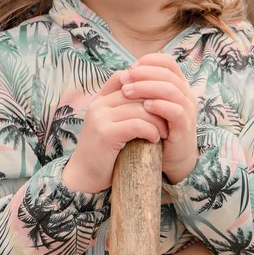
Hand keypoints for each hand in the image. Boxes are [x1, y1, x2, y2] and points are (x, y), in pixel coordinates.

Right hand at [61, 70, 167, 192]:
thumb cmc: (104, 152)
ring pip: (140, 109)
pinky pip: (137, 125)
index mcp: (100, 99)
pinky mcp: (105, 134)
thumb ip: (124, 110)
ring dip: (158, 121)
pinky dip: (151, 131)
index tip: (160, 102)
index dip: (146, 85)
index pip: (125, 77)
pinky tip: (155, 139)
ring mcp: (100, 118)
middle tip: (169, 118)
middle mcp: (98, 105)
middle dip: (157, 104)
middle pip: (137, 92)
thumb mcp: (112, 124)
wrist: (84, 177)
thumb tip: (151, 97)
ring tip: (164, 132)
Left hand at [119, 53, 198, 182]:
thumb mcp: (149, 104)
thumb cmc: (156, 128)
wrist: (171, 158)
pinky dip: (159, 106)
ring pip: (170, 90)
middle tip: (124, 78)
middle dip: (142, 74)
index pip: (167, 62)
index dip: (149, 61)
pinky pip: (175, 111)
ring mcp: (187, 110)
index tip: (130, 68)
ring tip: (127, 91)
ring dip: (146, 88)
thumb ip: (142, 89)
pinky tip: (144, 106)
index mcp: (178, 85)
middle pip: (167, 74)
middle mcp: (186, 94)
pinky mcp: (185, 127)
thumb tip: (123, 72)